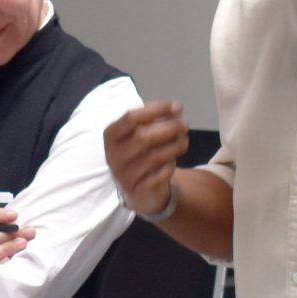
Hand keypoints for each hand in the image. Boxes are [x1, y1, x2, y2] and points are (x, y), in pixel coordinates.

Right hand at [104, 100, 187, 216]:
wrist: (136, 188)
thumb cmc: (139, 152)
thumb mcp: (140, 132)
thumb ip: (154, 119)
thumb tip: (176, 109)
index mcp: (111, 135)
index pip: (131, 118)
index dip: (156, 109)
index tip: (177, 106)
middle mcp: (114, 155)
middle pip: (143, 137)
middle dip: (170, 128)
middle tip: (185, 124)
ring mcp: (124, 175)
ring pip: (154, 157)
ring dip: (174, 146)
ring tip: (184, 140)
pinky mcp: (138, 191)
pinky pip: (160, 175)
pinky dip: (170, 165)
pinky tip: (173, 159)